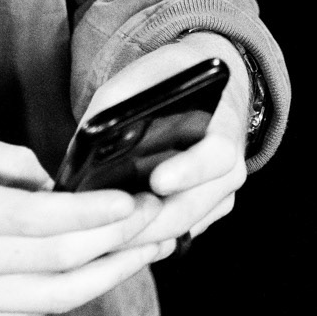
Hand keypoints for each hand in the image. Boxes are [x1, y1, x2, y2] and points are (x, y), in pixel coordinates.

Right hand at [0, 132, 172, 315]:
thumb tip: (53, 183)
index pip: (47, 221)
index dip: (101, 213)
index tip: (137, 198)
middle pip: (63, 263)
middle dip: (123, 241)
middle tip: (162, 219)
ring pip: (58, 298)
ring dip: (112, 274)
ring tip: (149, 251)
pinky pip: (32, 311)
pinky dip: (72, 292)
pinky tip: (99, 271)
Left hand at [80, 32, 249, 252]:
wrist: (216, 89)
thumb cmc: (175, 79)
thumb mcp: (148, 75)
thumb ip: (121, 103)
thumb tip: (85, 142)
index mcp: (224, 128)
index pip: (216, 156)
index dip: (189, 171)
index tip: (157, 180)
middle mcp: (231, 168)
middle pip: (194, 206)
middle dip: (151, 221)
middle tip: (109, 227)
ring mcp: (221, 195)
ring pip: (184, 227)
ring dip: (143, 237)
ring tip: (101, 239)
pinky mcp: (207, 211)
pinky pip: (180, 233)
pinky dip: (149, 239)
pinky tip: (113, 241)